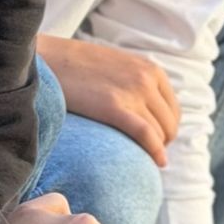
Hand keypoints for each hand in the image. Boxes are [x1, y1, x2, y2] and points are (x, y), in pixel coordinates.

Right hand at [39, 35, 180, 167]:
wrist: (50, 60)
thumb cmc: (79, 67)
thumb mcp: (118, 67)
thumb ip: (136, 84)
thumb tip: (146, 111)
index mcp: (150, 70)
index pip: (173, 109)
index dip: (167, 129)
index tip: (155, 141)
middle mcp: (147, 79)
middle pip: (170, 123)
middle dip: (163, 142)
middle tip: (146, 153)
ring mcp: (133, 92)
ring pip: (160, 132)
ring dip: (155, 149)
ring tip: (141, 158)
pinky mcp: (115, 107)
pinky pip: (147, 134)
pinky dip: (156, 151)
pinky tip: (158, 163)